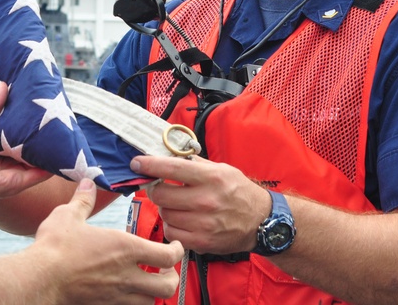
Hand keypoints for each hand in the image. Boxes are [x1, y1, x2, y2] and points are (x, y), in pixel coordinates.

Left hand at [0, 75, 50, 210]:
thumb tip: (3, 86)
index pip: (11, 142)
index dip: (23, 130)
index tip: (38, 116)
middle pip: (24, 155)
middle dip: (38, 143)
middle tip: (55, 126)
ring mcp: (5, 176)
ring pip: (32, 166)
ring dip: (46, 157)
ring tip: (63, 141)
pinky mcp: (10, 184)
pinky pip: (33, 177)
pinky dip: (46, 170)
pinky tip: (59, 160)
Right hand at [31, 179, 184, 303]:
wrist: (40, 279)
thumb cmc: (55, 247)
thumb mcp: (69, 216)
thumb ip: (83, 200)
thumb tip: (87, 182)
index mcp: (125, 249)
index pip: (168, 255)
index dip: (177, 251)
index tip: (174, 245)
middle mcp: (127, 275)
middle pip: (168, 286)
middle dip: (171, 277)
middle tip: (164, 268)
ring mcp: (116, 296)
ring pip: (150, 302)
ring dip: (152, 292)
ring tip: (145, 281)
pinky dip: (132, 302)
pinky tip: (123, 293)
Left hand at [131, 155, 270, 254]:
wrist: (261, 222)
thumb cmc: (239, 192)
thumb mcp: (222, 169)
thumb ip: (194, 163)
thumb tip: (167, 154)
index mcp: (211, 178)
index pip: (172, 168)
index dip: (150, 165)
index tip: (136, 163)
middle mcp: (206, 200)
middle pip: (162, 195)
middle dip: (156, 190)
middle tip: (160, 187)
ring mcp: (203, 224)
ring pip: (164, 215)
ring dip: (165, 209)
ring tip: (176, 205)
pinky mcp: (202, 242)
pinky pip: (171, 234)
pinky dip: (172, 226)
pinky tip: (181, 220)